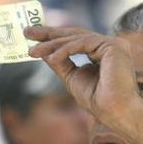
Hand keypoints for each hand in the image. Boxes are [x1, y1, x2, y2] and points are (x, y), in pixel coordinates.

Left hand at [25, 26, 140, 128]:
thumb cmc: (98, 100)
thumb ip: (60, 62)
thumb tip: (42, 50)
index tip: (32, 36)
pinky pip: (83, 43)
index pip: (75, 40)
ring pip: (76, 38)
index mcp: (103, 52)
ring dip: (52, 44)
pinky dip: (65, 50)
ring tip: (33, 52)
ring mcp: (114, 44)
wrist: (115, 111)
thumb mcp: (71, 77)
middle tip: (27, 31)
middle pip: (75, 34)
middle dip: (49, 33)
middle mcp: (110, 45)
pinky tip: (51, 58)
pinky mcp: (114, 45)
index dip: (53, 37)